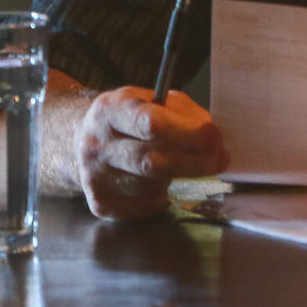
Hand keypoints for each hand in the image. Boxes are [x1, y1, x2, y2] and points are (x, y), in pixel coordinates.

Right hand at [73, 86, 228, 219]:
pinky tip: (160, 184)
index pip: (150, 123)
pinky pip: (143, 206)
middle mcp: (95, 144)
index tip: (215, 138)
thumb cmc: (130, 118)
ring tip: (179, 165)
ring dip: (175, 177)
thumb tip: (211, 136)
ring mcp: (93, 176)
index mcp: (110, 109)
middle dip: (194, 162)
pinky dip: (160, 197)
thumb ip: (182, 113)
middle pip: (151, 161)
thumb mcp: (153, 100)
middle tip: (220, 159)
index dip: (188, 133)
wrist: (86, 140)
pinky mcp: (99, 203)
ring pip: (150, 186)